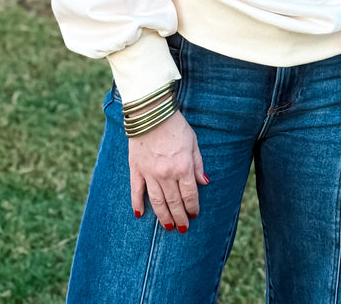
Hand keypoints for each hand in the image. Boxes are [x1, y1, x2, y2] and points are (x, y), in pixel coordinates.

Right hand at [128, 110, 208, 231]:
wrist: (151, 112)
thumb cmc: (175, 125)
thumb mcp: (193, 142)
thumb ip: (198, 164)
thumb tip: (204, 182)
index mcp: (183, 167)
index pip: (190, 195)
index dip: (193, 207)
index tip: (194, 214)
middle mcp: (167, 174)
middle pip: (174, 202)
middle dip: (180, 217)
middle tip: (183, 228)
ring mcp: (150, 173)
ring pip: (157, 201)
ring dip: (163, 216)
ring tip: (168, 227)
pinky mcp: (136, 169)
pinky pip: (136, 191)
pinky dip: (137, 203)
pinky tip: (140, 214)